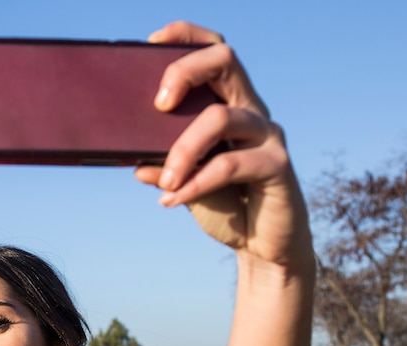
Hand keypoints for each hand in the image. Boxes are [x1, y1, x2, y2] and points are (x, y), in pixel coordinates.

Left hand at [135, 21, 310, 268]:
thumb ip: (161, 165)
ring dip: (182, 150)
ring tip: (164, 181)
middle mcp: (250, 109)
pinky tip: (172, 200)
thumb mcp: (184, 181)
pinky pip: (229, 165)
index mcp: (227, 104)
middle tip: (158, 106)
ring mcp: (267, 134)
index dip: (185, 37)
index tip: (151, 43)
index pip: (213, 50)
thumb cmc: (224, 205)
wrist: (261, 247)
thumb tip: (129, 159)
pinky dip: (195, 183)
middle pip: (224, 59)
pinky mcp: (278, 165)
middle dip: (184, 72)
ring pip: (220, 117)